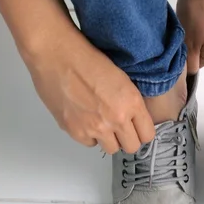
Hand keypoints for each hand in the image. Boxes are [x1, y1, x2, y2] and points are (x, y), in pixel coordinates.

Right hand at [24, 26, 154, 153]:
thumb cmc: (86, 58)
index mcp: (131, 102)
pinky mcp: (75, 131)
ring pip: (111, 149)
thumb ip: (131, 103)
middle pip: (131, 146)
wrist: (56, 54)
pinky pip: (90, 143)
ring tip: (101, 122)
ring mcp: (95, 127)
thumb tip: (133, 120)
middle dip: (127, 138)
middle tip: (119, 128)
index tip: (137, 128)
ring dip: (109, 138)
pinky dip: (89, 135)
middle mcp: (116, 118)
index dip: (142, 132)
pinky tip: (84, 118)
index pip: (147, 135)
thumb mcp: (122, 78)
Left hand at [177, 0, 203, 72]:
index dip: (185, 56)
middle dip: (190, 45)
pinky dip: (198, 24)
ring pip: (202, 40)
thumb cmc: (195, 14)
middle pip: (200, 53)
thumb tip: (191, 72)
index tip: (179, 44)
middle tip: (182, 32)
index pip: (196, 65)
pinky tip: (194, 14)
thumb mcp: (188, 42)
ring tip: (187, 21)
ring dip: (193, 34)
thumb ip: (190, 61)